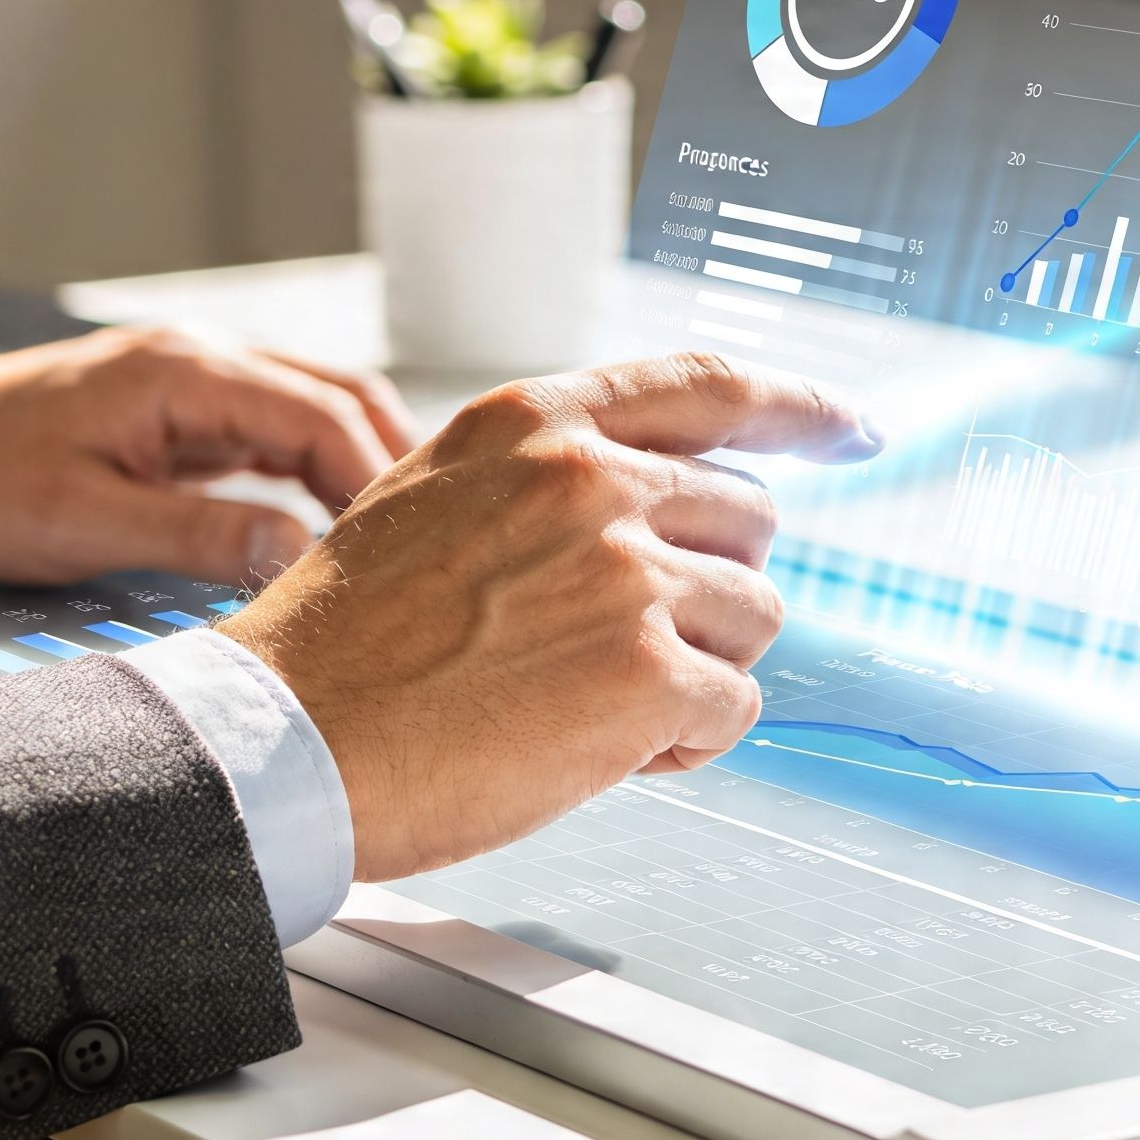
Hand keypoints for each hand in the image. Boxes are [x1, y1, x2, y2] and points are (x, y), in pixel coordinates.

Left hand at [0, 325, 421, 583]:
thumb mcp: (83, 523)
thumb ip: (197, 535)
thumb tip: (297, 550)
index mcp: (183, 372)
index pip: (319, 414)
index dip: (373, 478)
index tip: (407, 543)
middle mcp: (197, 359)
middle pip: (333, 394)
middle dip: (387, 459)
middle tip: (430, 535)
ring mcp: (188, 382)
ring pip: (306, 407)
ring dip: (352, 462)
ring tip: (392, 535)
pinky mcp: (174, 413)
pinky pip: (266, 430)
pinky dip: (308, 468)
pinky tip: (326, 520)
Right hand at [218, 352, 878, 878]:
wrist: (284, 741)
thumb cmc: (341, 645)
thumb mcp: (430, 497)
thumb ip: (543, 478)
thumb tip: (650, 495)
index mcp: (534, 422)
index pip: (710, 385)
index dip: (801, 407)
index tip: (855, 429)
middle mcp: (590, 477)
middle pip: (748, 520)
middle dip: (708, 590)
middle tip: (616, 652)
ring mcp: (626, 570)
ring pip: (756, 615)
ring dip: (699, 671)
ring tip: (590, 707)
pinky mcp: (647, 671)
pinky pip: (737, 705)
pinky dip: (687, 743)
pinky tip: (600, 754)